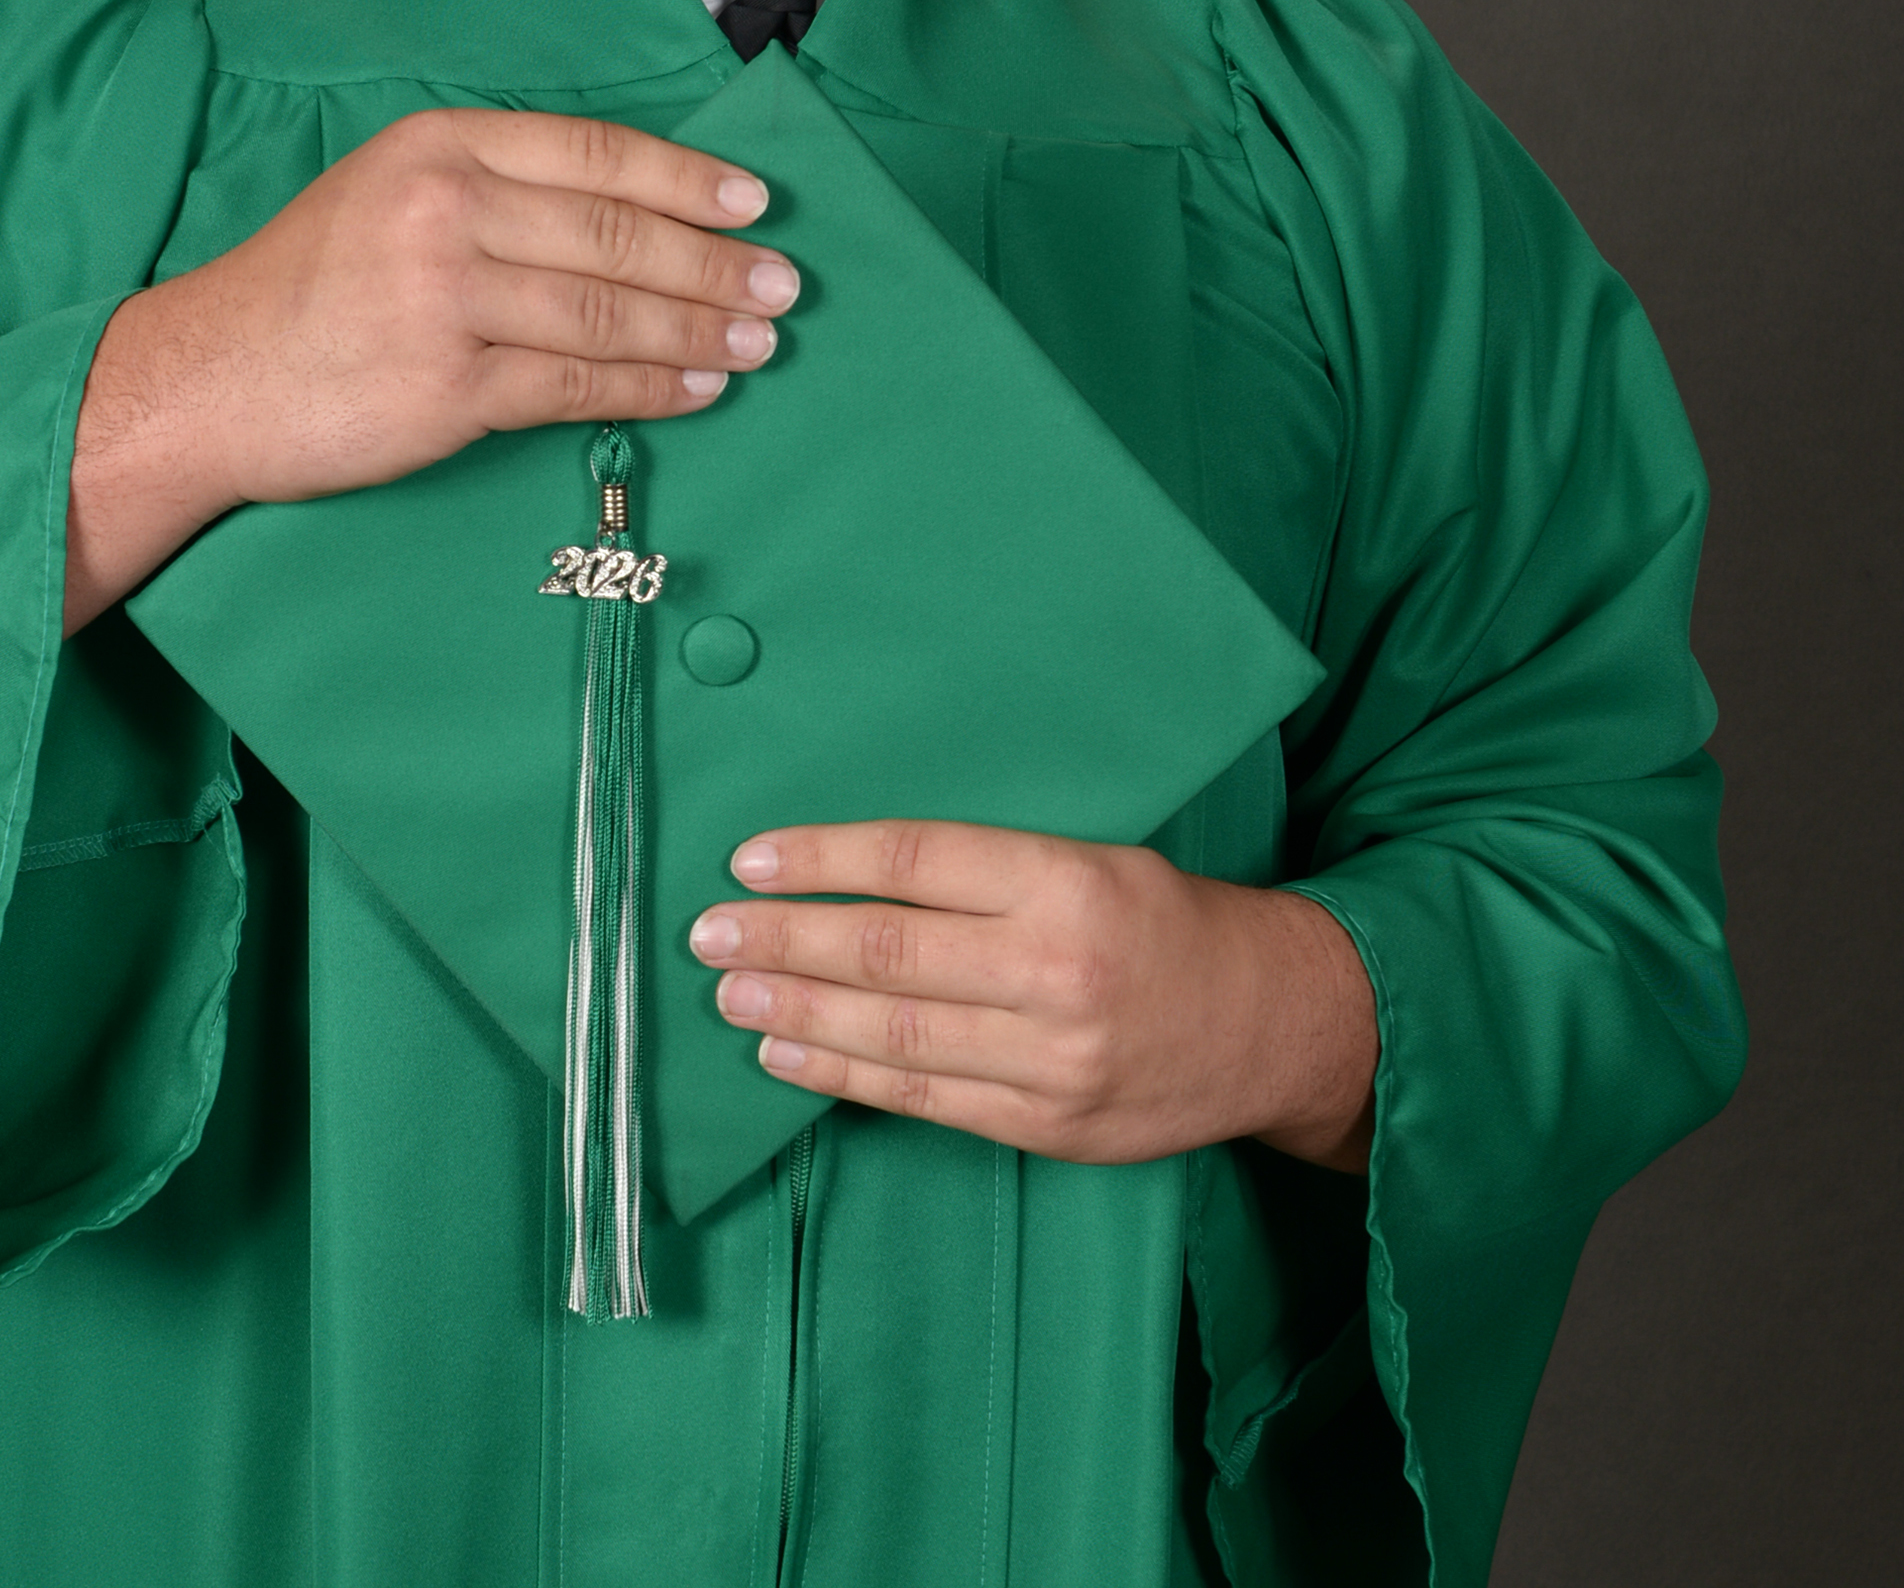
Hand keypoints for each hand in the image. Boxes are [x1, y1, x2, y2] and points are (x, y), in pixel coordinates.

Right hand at [64, 109, 795, 627]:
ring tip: (757, 339)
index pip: (593, 153)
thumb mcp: (387, 190)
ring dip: (698, 328)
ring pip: (607, 309)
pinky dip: (648, 387)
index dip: (685, 178)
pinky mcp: (445, 388)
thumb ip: (493, 186)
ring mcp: (443, 298)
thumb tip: (632, 208)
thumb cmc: (308, 287)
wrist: (209, 378)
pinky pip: (576, 385)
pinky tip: (695, 389)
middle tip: (781, 283)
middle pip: (615, 233)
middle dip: (713, 261)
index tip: (753, 201)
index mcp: (437, 145)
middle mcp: (443, 209)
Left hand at [689, 819, 1377, 1172]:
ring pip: (894, 1034)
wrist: (1272, 1024)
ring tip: (730, 994)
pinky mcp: (1046, 1126)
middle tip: (710, 932)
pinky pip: (924, 1099)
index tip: (751, 859)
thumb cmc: (1165, 922)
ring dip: (796, 1014)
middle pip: (888, 951)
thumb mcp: (1089, 856)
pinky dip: (845, 1076)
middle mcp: (1054, 969)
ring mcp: (1050, 1059)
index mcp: (1064, 879)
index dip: (823, 859)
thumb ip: (982, 868)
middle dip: (785, 941)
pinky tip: (788, 1057)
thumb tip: (849, 870)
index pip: (914, 860)